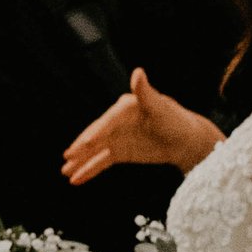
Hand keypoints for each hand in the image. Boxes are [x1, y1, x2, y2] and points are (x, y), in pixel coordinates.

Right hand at [61, 67, 216, 186]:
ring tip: (65, 172)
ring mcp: (117, 137)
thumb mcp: (161, 108)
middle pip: (96, 136)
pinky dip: (90, 169)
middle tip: (67, 157)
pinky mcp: (120, 152)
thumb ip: (145, 92)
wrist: (186, 140)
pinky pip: (102, 161)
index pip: (107, 122)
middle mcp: (116, 121)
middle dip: (81, 148)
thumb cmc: (176, 120)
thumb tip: (137, 72)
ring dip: (80, 161)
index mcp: (124, 108)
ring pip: (95, 151)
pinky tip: (77, 179)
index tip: (84, 145)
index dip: (95, 134)